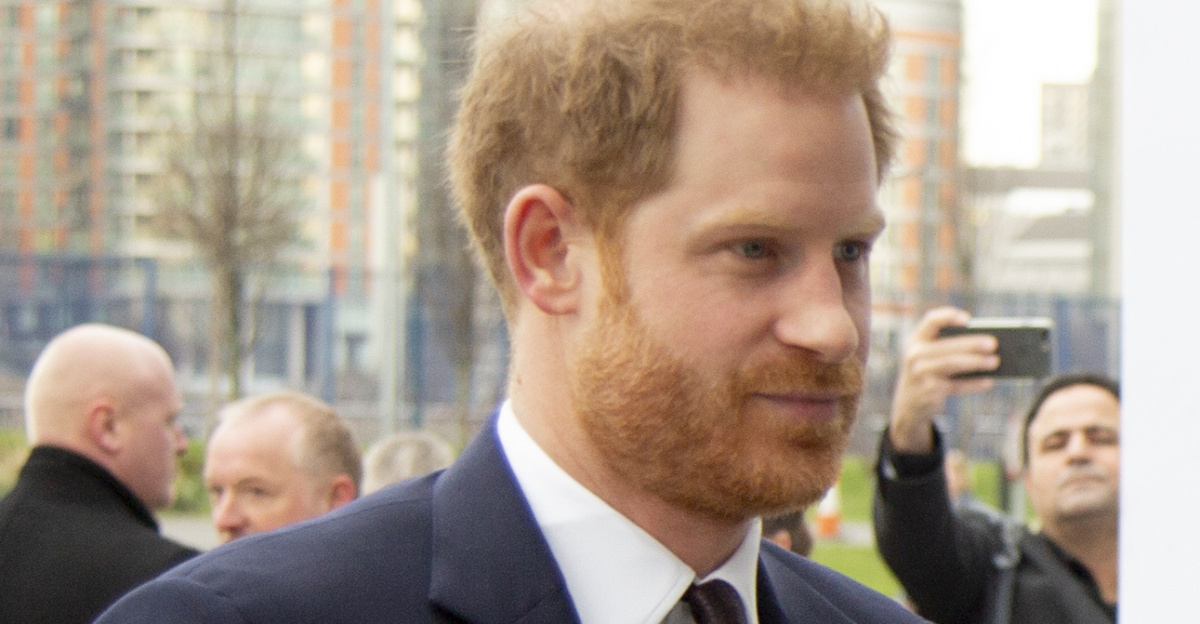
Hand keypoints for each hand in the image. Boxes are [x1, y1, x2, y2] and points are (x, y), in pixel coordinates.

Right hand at [888, 307, 998, 453]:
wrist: (910, 404)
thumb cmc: (930, 373)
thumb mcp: (931, 357)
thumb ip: (950, 348)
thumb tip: (986, 347)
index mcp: (916, 339)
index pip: (931, 321)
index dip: (949, 317)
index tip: (969, 319)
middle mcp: (914, 354)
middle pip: (946, 346)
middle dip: (972, 344)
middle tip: (993, 343)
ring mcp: (920, 374)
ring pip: (952, 364)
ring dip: (976, 362)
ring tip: (995, 361)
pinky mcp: (928, 392)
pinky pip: (955, 386)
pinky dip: (973, 384)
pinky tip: (988, 381)